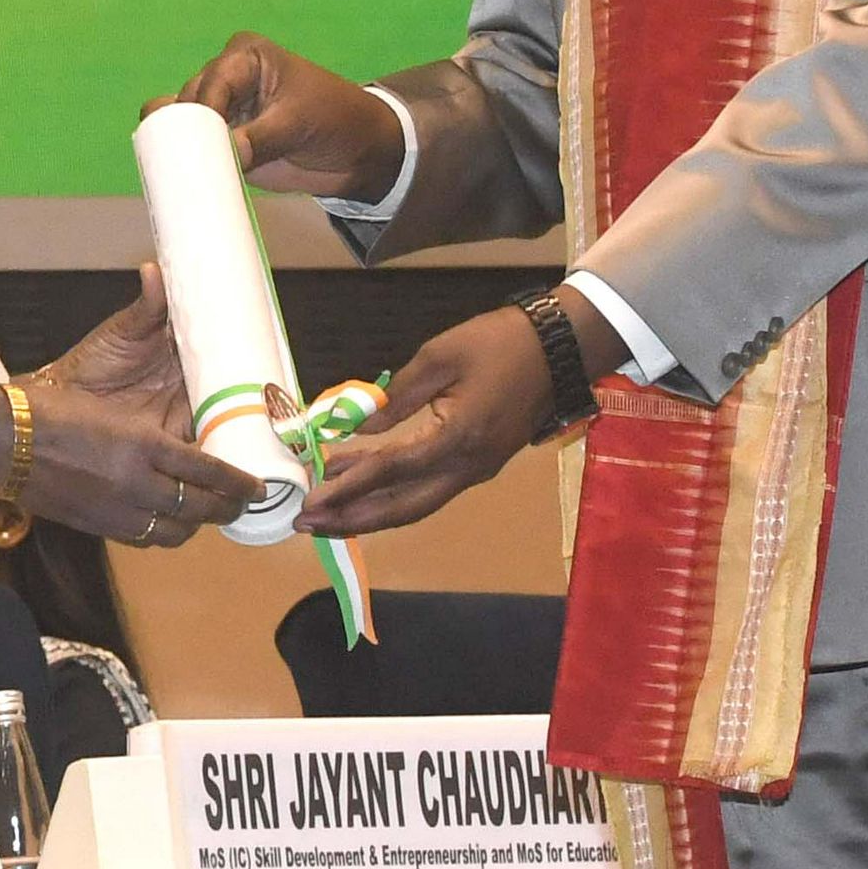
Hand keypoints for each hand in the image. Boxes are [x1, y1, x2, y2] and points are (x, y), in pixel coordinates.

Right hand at [16, 267, 265, 544]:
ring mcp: (116, 509)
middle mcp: (136, 482)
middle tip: (242, 502)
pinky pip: (145, 538)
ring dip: (196, 524)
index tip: (258, 485)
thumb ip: (143, 323)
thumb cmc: (51, 399)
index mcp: (144, 443)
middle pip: (201, 508)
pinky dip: (164, 532)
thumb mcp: (102, 362)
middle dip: (228, 508)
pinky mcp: (97, 525)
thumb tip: (155, 270)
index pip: (211, 472)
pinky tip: (166, 520)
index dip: (241, 483)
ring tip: (206, 513)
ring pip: (176, 531)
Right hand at [173, 33, 406, 204]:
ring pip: (179, 124)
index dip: (201, 112)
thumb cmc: (335, 120)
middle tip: (188, 161)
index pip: (211, 83)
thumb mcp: (299, 123)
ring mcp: (219, 111)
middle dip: (184, 131)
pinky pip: (187, 147)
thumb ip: (260, 138)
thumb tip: (227, 156)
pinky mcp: (219, 141)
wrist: (358, 153)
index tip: (199, 143)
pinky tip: (174, 170)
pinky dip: (178, 158)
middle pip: (186, 102)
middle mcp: (224, 79)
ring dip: (177, 146)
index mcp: (243, 58)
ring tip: (179, 168)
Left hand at [303, 304, 555, 537]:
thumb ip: (395, 399)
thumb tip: (357, 428)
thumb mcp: (438, 358)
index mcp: (458, 438)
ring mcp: (477, 470)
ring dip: (370, 514)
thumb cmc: (499, 343)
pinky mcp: (479, 465)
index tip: (311, 499)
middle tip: (308, 524)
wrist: (559, 348)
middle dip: (353, 519)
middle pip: (405, 507)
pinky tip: (359, 485)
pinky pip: (429, 490)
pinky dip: (392, 495)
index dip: (348, 487)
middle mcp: (469, 466)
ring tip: (325, 515)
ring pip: (417, 505)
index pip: (392, 471)